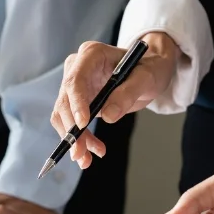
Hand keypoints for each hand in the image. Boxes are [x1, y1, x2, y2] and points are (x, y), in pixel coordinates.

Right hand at [51, 33, 179, 168]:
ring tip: (87, 158)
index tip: (83, 124)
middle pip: (65, 101)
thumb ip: (128, 93)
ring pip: (64, 116)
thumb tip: (108, 116)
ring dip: (73, 139)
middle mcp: (77, 68)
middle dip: (71, 129)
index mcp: (91, 55)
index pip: (75, 80)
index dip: (76, 103)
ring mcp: (76, 86)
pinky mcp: (78, 102)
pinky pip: (71, 123)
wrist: (149, 71)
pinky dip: (79, 140)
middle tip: (80, 152)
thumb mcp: (146, 77)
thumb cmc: (149, 67)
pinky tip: (90, 152)